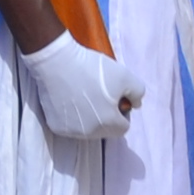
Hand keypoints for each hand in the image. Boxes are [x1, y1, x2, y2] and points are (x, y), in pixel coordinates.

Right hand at [17, 32, 131, 142]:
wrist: (56, 62)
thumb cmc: (92, 68)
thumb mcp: (126, 76)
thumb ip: (137, 93)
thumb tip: (134, 104)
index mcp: (109, 123)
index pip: (123, 127)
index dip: (122, 111)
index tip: (114, 97)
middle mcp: (90, 133)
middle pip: (105, 130)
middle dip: (107, 116)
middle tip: (100, 95)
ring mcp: (71, 131)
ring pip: (88, 129)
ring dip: (90, 118)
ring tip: (85, 96)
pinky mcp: (56, 126)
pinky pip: (71, 126)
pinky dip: (74, 117)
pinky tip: (71, 99)